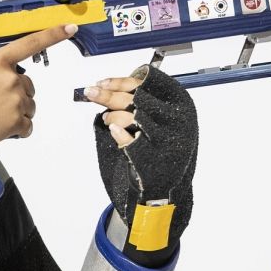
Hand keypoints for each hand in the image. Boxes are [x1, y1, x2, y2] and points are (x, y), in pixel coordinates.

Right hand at [0, 24, 76, 146]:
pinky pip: (27, 126)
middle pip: (27, 85)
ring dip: (17, 111)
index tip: (70, 28)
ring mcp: (16, 100)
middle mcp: (11, 78)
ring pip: (29, 106)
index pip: (31, 43)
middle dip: (15, 93)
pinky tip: (0, 128)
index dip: (53, 34)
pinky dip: (17, 129)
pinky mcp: (17, 121)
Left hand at [86, 65, 197, 246]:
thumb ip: (142, 101)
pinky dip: (117, 134)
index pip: (147, 83)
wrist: (166, 189)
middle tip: (91, 92)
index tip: (102, 82)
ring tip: (108, 120)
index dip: (121, 81)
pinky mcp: (153, 158)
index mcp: (180, 104)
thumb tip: (109, 85)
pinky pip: (129, 140)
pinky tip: (114, 132)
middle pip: (135, 98)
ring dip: (112, 116)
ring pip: (130, 117)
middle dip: (108, 94)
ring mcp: (166, 139)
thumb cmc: (160, 149)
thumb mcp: (160, 119)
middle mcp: (177, 120)